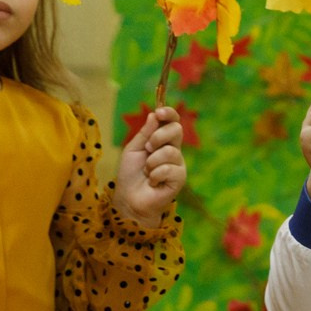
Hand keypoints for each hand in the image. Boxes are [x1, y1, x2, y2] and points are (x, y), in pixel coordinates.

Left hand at [116, 105, 186, 225]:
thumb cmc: (130, 175)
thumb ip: (145, 133)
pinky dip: (155, 175)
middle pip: (177, 130)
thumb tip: (154, 115)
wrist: (130, 199)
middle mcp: (173, 150)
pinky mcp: (180, 178)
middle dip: (158, 136)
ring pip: (170, 151)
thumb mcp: (133, 149)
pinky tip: (152, 182)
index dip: (169, 113)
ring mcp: (178, 164)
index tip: (159, 111)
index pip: (172, 121)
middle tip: (148, 148)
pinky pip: (169, 168)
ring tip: (146, 171)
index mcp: (163, 141)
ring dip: (152, 161)